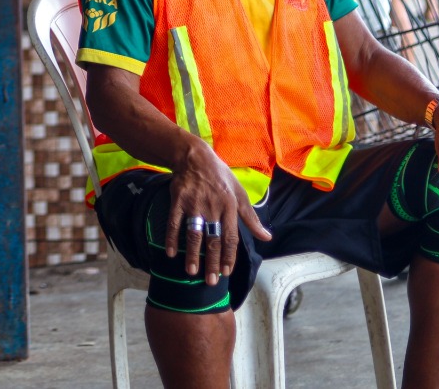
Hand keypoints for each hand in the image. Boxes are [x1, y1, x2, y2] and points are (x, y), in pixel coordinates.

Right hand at [165, 142, 273, 286]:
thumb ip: (251, 218)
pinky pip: (174, 222)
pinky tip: (171, 253)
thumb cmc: (220, 177)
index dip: (229, 256)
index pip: (231, 237)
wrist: (194, 157)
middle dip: (212, 262)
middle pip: (213, 240)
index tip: (226, 272)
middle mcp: (213, 207)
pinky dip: (172, 238)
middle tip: (210, 281)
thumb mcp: (240, 193)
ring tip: (191, 272)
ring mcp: (194, 204)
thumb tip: (267, 237)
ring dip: (192, 254)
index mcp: (230, 207)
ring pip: (194, 234)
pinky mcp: (178, 200)